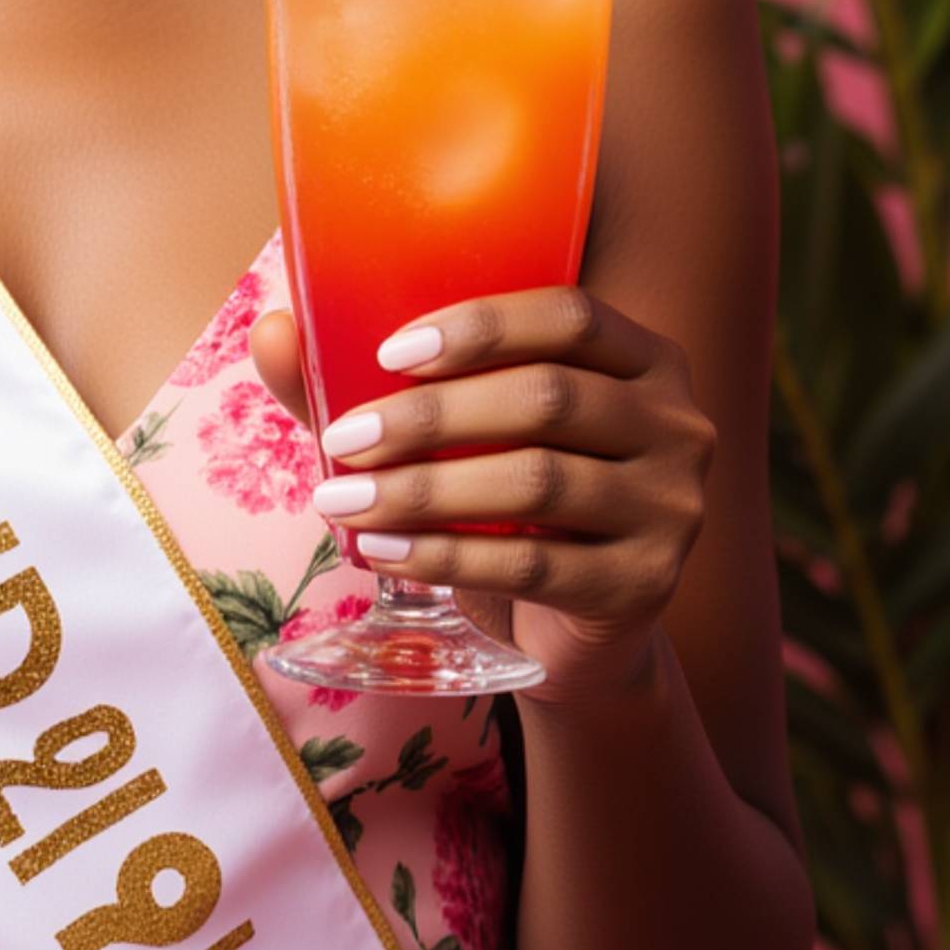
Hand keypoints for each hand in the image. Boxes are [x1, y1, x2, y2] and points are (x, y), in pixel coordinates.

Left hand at [248, 287, 715, 705]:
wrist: (569, 634)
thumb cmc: (509, 507)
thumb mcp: (460, 439)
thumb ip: (376, 384)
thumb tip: (273, 332)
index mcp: (642, 359)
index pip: (570, 315)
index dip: (479, 325)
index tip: (386, 353)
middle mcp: (677, 425)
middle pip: (547, 397)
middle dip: (431, 417)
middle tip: (343, 441)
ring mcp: (673, 509)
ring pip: (537, 480)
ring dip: (425, 490)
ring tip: (344, 503)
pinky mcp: (645, 587)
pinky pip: (534, 561)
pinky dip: (447, 553)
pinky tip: (383, 552)